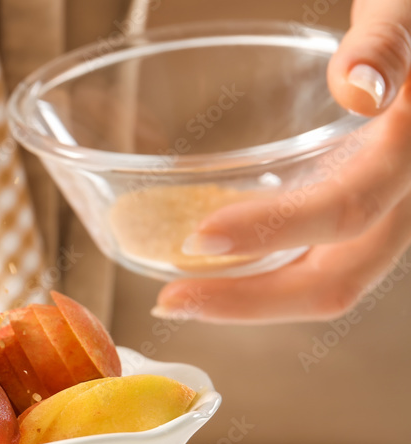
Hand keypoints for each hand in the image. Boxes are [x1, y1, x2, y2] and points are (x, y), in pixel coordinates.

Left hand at [153, 0, 410, 323]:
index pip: (347, 209)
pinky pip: (304, 260)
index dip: (273, 230)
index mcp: (410, 154)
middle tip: (169, 301)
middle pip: (333, 281)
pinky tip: (200, 266)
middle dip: (248, 301)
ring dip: (246, 299)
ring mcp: (373, 213)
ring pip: (318, 281)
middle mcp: (399, 200)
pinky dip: (253, 274)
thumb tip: (358, 89)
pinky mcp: (343, 207)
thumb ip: (387, 39)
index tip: (200, 236)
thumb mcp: (403, 9)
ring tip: (176, 298)